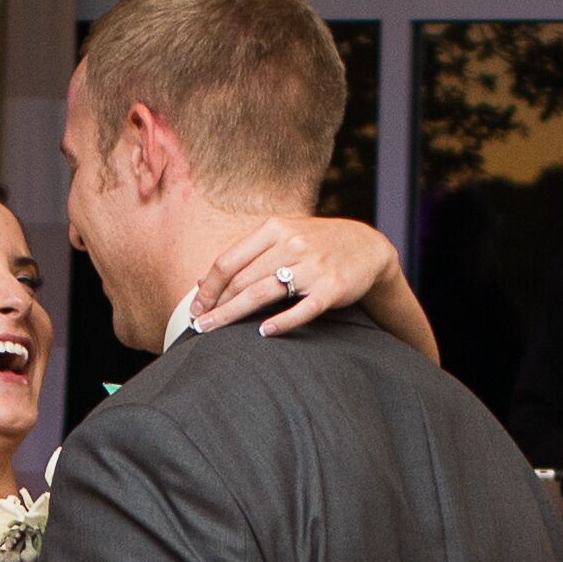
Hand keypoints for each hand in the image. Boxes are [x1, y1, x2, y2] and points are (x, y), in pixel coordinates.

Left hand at [183, 213, 401, 338]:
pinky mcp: (332, 287)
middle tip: (198, 326)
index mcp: (274, 229)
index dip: (208, 287)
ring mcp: (313, 265)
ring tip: (212, 331)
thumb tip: (199, 282)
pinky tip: (264, 332)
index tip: (195, 308)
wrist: (367, 246)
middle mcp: (291, 244)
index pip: (229, 261)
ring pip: (263, 293)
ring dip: (232, 314)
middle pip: (241, 280)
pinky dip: (282, 321)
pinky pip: (302, 308)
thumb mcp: (281, 238)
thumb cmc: (315, 245)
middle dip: (215, 305)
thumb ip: (244, 256)